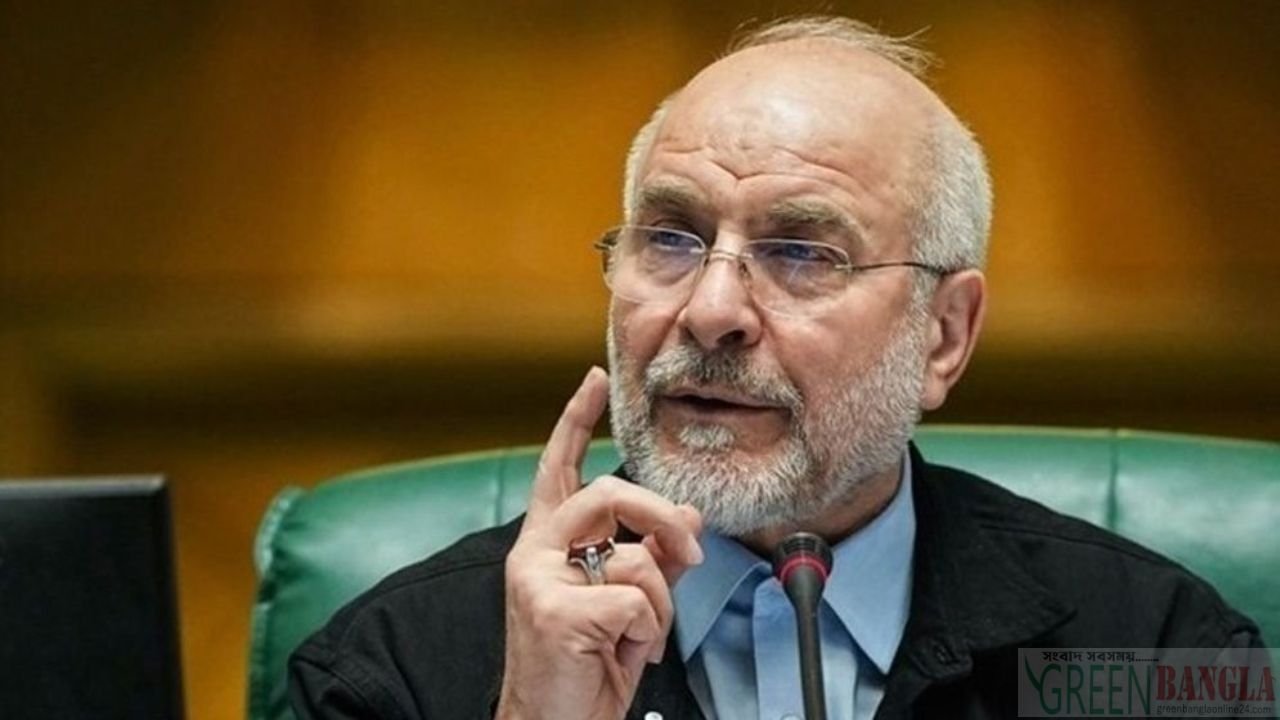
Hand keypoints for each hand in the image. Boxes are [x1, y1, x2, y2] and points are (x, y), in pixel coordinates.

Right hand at [495, 366, 703, 719]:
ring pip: (633, 557)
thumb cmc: (585, 666)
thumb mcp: (626, 603)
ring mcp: (536, 581)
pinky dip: (646, 632)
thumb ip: (651, 555)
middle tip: (690, 555)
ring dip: (658, 605)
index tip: (594, 378)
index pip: (558, 466)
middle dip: (662, 518)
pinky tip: (620, 653)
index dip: (575, 419)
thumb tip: (688, 518)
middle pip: (610, 493)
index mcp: (545, 543)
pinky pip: (634, 600)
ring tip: (638, 637)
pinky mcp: (553, 612)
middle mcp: (531, 553)